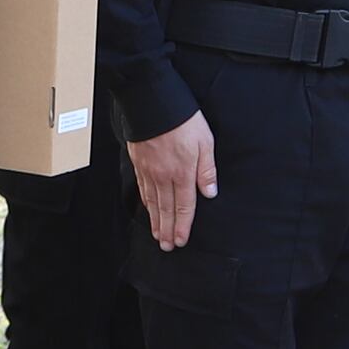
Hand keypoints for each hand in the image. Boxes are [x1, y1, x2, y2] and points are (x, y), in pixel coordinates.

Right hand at [128, 113, 216, 249]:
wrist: (152, 102)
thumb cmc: (182, 119)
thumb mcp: (205, 142)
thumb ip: (207, 169)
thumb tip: (209, 193)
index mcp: (182, 173)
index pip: (184, 206)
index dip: (183, 226)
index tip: (181, 240)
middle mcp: (163, 176)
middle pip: (166, 209)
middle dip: (167, 230)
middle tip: (167, 247)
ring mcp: (149, 170)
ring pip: (152, 202)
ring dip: (155, 220)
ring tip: (157, 235)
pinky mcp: (139, 162)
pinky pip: (142, 188)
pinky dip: (145, 202)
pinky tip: (147, 208)